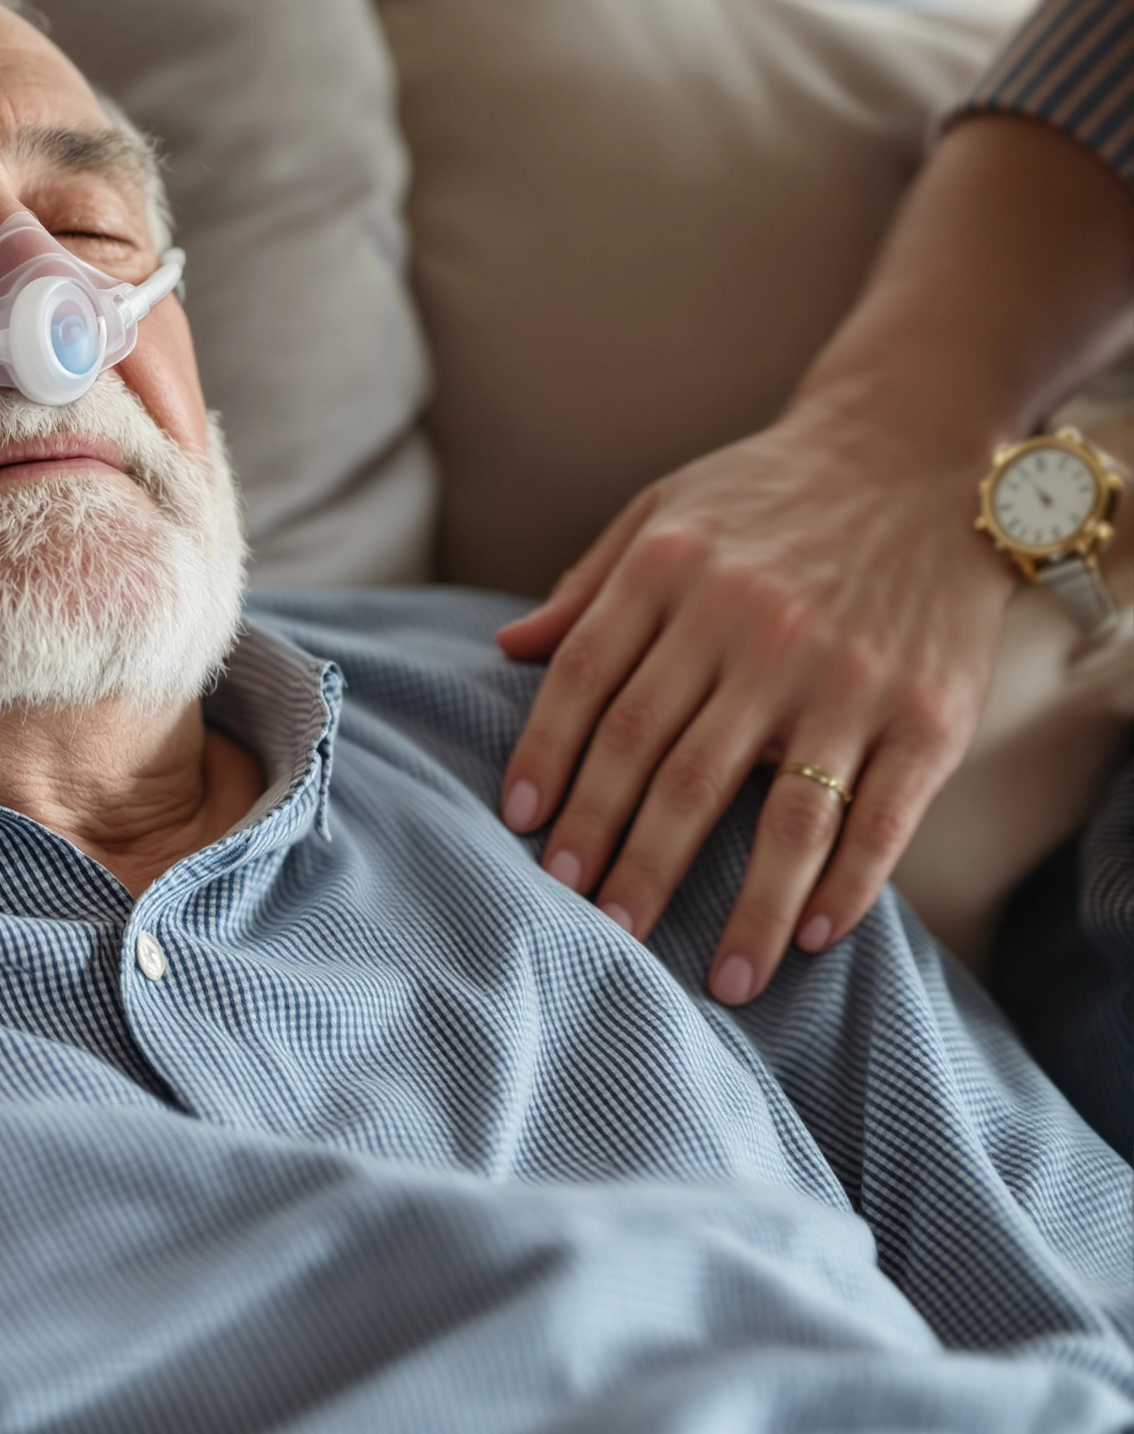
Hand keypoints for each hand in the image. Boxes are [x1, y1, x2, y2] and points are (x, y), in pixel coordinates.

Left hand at [495, 404, 1009, 1004]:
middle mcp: (752, 628)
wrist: (918, 452)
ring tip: (711, 981)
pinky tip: (811, 939)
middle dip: (618, 855)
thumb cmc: (771, 493)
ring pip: (772, 816)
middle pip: (664, 767)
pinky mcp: (926, 713)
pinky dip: (845, 887)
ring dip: (739, 910)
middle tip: (590, 923)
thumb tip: (507, 649)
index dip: (549, 763)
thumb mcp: (665, 511)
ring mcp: (843, 676)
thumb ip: (589, 588)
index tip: (525, 830)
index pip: (589, 689)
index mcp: (673, 575)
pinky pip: (877, 818)